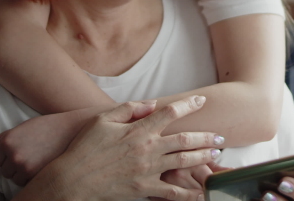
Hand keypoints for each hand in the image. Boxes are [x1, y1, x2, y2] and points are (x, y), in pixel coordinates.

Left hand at [0, 110, 81, 184]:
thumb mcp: (21, 128)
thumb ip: (0, 140)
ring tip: (36, 158)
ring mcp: (24, 166)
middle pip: (4, 171)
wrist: (71, 130)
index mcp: (7, 141)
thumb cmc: (45, 127)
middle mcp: (13, 154)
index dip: (5, 156)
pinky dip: (31, 177)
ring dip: (22, 172)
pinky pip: (25, 182)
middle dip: (14, 165)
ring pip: (14, 178)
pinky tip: (41, 164)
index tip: (19, 149)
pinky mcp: (34, 175)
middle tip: (30, 152)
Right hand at [14, 96, 222, 200]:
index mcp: (138, 130)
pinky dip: (189, 192)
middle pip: (184, 139)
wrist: (72, 180)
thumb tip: (152, 103)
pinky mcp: (145, 189)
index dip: (189, 105)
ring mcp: (148, 170)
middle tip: (220, 136)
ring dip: (203, 157)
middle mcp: (147, 149)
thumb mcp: (102, 120)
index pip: (170, 113)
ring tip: (216, 155)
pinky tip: (202, 191)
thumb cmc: (84, 149)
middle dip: (205, 136)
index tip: (202, 101)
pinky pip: (172, 191)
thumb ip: (129, 108)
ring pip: (183, 161)